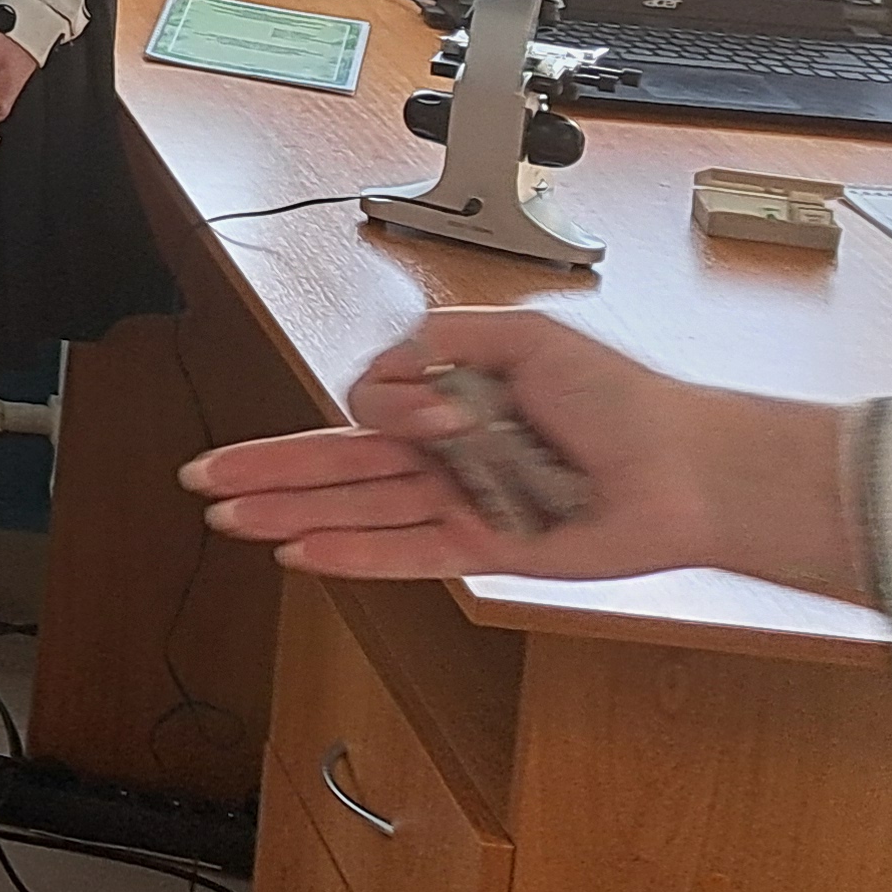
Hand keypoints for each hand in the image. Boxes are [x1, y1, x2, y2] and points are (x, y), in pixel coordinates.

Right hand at [183, 308, 871, 605]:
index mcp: (451, 400)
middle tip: (203, 476)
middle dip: (266, 468)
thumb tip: (393, 373)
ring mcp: (460, 503)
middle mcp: (447, 455)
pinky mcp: (485, 548)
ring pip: (354, 510)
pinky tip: (296, 553)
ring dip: (286, 513)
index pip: (368, 403)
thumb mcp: (525, 337)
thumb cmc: (622, 397)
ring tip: (225, 517)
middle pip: (336, 462)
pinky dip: (349, 554)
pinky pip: (403, 553)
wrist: (688, 465)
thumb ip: (446, 340)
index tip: (434, 403)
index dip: (382, 402)